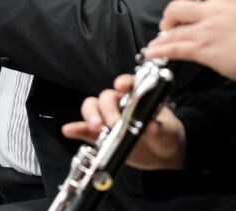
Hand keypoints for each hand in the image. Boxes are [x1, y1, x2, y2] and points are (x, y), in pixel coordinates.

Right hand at [61, 74, 186, 170]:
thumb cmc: (166, 133)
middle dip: (107, 109)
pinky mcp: (101, 136)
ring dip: (91, 116)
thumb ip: (158, 128)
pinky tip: (69, 130)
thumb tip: (151, 127)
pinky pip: (86, 131)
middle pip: (106, 97)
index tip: (122, 87)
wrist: (164, 153)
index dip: (123, 83)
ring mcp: (109, 119)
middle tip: (112, 123)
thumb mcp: (166, 130)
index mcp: (137, 95)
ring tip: (96, 128)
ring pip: (93, 108)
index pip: (127, 83)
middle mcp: (120, 103)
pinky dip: (77, 129)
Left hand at [142, 0, 235, 82]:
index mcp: (224, 1)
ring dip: (162, 37)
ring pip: (173, 31)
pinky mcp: (203, 50)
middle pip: (177, 7)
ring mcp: (206, 32)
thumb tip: (217, 10)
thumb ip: (227, 9)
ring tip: (157, 43)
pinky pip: (175, 49)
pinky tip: (153, 53)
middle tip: (169, 25)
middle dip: (168, 17)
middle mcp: (212, 13)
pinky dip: (161, 51)